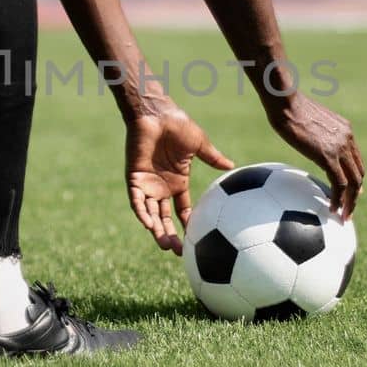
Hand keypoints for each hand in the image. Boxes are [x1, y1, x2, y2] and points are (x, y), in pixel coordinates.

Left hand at [125, 95, 234, 253]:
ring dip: (156, 231)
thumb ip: (213, 158)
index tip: (196, 242)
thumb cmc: (178, 125)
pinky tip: (149, 226)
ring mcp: (147, 183)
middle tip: (180, 254)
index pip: (182, 210)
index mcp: (177, 181)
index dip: (189, 226)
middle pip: (165, 218)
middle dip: (171, 236)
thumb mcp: (200, 144)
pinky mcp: (134, 178)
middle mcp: (161, 186)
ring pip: (150, 214)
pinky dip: (142, 213)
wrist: (156, 113)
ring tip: (166, 246)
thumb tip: (232, 166)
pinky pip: (137, 201)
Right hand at [267, 96, 364, 219]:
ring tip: (343, 216)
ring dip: (350, 202)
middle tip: (349, 208)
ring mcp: (340, 147)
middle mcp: (347, 138)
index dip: (355, 177)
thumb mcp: (305, 120)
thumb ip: (312, 133)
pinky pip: (340, 184)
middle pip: (359, 172)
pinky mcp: (329, 156)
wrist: (285, 101)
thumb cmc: (286, 107)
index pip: (355, 159)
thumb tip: (303, 139)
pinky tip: (332, 209)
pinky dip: (339, 199)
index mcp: (344, 130)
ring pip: (354, 182)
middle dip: (356, 194)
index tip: (352, 192)